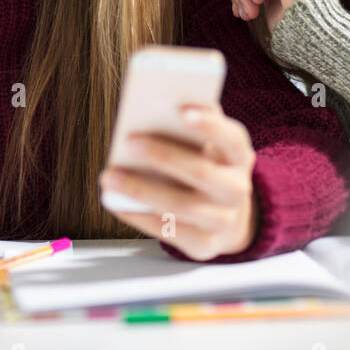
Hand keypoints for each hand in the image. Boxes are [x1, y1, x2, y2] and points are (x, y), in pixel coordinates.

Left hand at [100, 103, 258, 259]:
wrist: (229, 217)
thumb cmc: (209, 167)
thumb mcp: (210, 144)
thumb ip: (192, 122)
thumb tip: (157, 103)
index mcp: (239, 156)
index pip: (232, 138)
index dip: (210, 125)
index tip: (181, 109)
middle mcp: (237, 189)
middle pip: (202, 172)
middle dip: (164, 156)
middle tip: (130, 141)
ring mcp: (223, 221)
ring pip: (181, 206)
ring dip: (141, 190)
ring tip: (109, 176)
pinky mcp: (205, 245)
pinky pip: (168, 232)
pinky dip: (139, 216)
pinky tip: (115, 202)